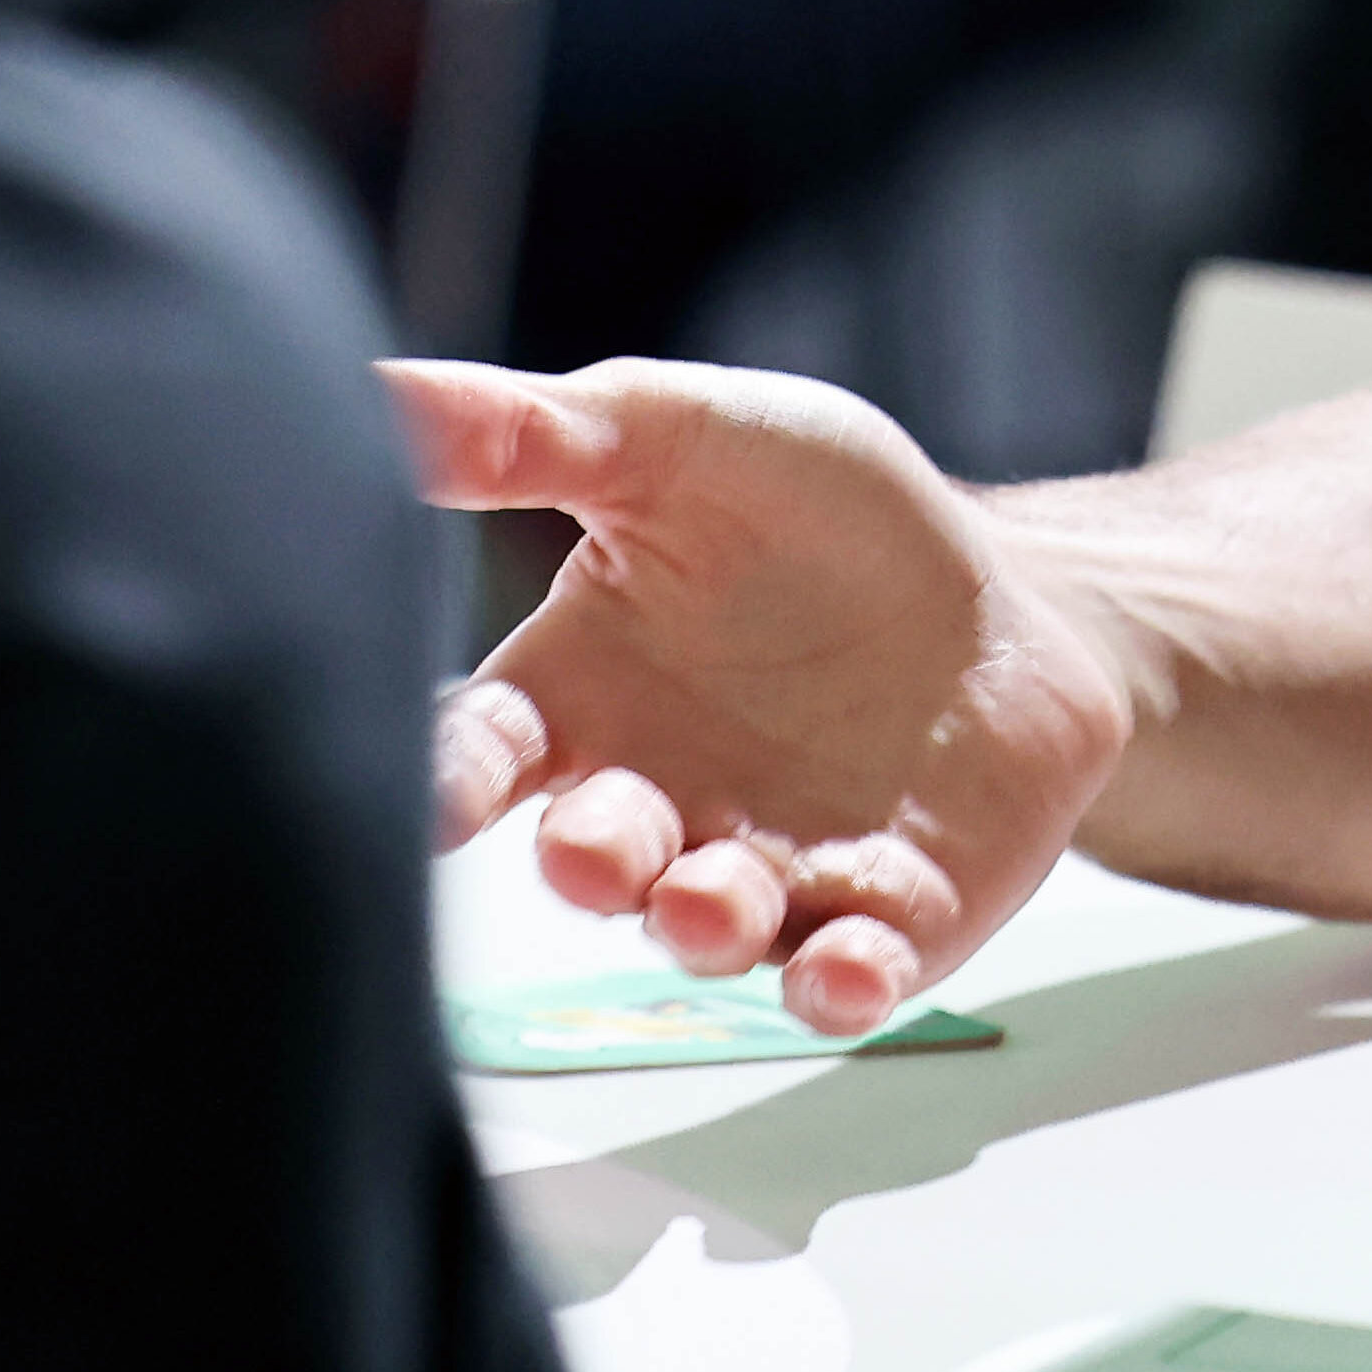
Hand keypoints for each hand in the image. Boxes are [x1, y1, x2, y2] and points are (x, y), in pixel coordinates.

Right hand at [393, 359, 1139, 1033]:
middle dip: (588, 860)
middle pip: (595, 855)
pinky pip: (850, 971)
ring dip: (702, 923)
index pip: (487, 748)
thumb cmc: (815, 515)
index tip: (437, 799)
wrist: (998, 592)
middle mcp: (657, 803)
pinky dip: (841, 984)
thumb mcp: (677, 437)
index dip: (452, 777)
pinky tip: (845, 975)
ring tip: (708, 901)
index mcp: (584, 694)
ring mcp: (770, 873)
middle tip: (590, 849)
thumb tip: (373, 387)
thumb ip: (533, 433)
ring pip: (711, 927)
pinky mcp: (889, 919)